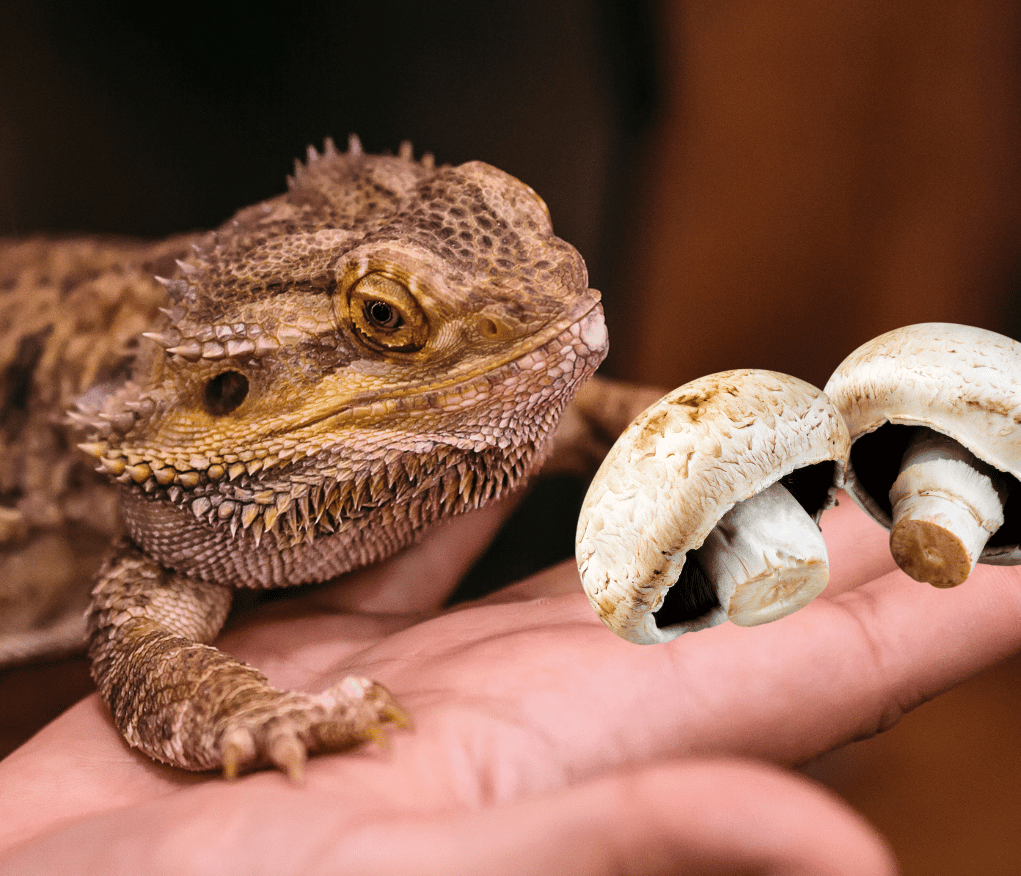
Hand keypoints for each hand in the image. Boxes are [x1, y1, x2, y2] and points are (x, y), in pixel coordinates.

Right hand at [0, 491, 1020, 875]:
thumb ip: (623, 841)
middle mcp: (519, 708)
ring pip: (574, 551)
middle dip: (829, 521)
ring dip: (666, 481)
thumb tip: (845, 861)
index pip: (801, 673)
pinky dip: (472, 482)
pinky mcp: (314, 645)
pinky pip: (421, 535)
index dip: (931, 609)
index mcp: (573, 756)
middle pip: (717, 593)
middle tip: (927, 441)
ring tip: (750, 413)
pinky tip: (513, 421)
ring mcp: (416, 676)